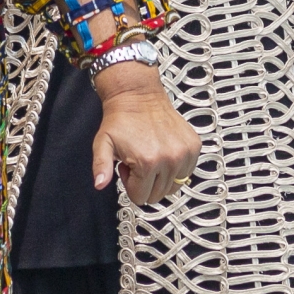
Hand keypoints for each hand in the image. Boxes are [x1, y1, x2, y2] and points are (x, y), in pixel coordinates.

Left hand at [89, 63, 200, 204]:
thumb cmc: (121, 119)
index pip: (141, 197)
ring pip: (173, 187)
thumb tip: (100, 184)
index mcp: (147, 162)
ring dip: (161, 177)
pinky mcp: (194, 146)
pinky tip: (163, 152)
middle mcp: (170, 160)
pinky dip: (175, 168)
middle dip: (145, 182)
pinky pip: (186, 173)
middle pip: (158, 195)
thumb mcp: (103, 144)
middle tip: (138, 161)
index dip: (131, 185)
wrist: (139, 95)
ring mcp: (185, 154)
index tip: (128, 168)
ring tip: (150, 156)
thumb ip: (101, 167)